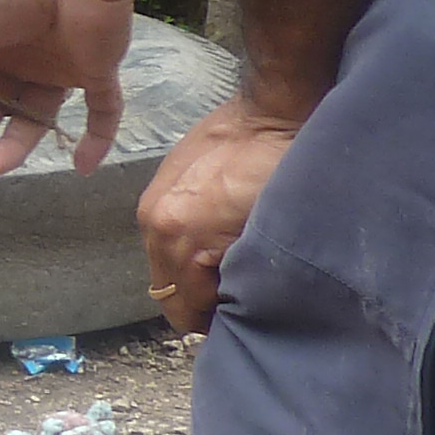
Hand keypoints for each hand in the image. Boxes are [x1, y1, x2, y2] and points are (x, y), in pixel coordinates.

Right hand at [137, 96, 302, 333]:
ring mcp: (153, 200)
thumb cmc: (281, 173)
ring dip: (191, 271)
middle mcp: (155, 220)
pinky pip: (165, 234)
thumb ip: (240, 280)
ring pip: (163, 262)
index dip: (212, 323)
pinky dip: (186, 244)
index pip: (181, 309)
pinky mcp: (160, 184)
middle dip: (198, 299)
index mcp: (178, 236)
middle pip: (166, 289)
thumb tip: (236, 306)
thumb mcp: (265, 240)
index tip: (239, 319)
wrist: (274, 111)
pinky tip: (218, 233)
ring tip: (229, 262)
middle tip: (237, 295)